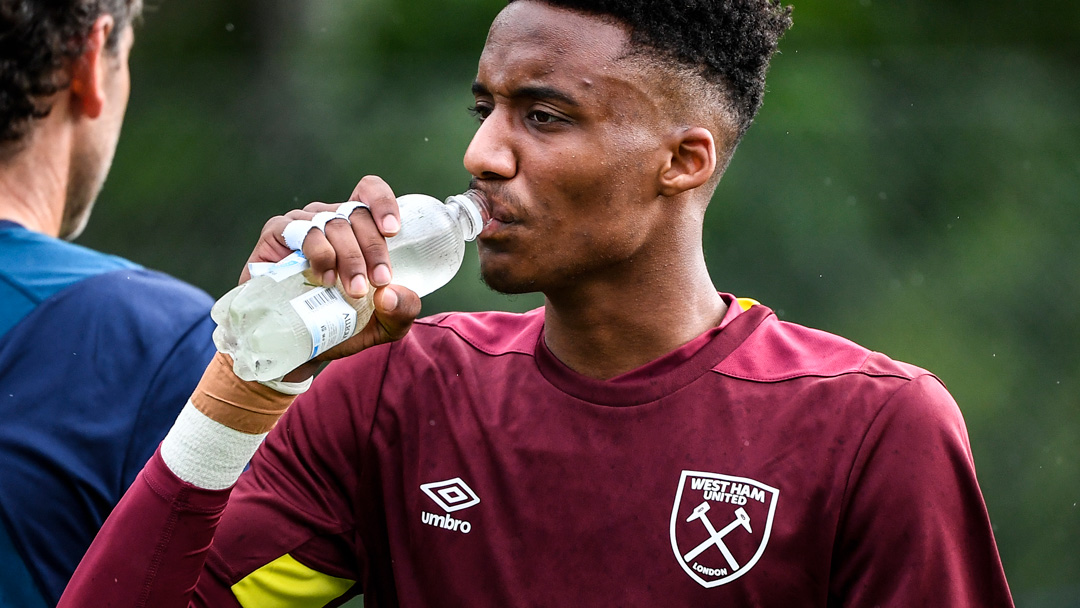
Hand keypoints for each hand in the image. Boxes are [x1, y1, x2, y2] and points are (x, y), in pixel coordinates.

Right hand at [242, 176, 422, 379]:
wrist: (302, 346)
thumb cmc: (347, 327)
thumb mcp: (387, 324)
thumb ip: (402, 310)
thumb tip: (389, 294)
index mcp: (357, 227)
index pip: (368, 192)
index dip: (382, 202)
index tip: (392, 230)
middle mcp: (329, 218)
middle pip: (356, 213)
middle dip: (373, 248)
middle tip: (378, 281)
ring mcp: (302, 224)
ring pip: (332, 223)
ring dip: (348, 255)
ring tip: (353, 289)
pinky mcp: (276, 235)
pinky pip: (300, 230)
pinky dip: (319, 251)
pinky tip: (325, 277)